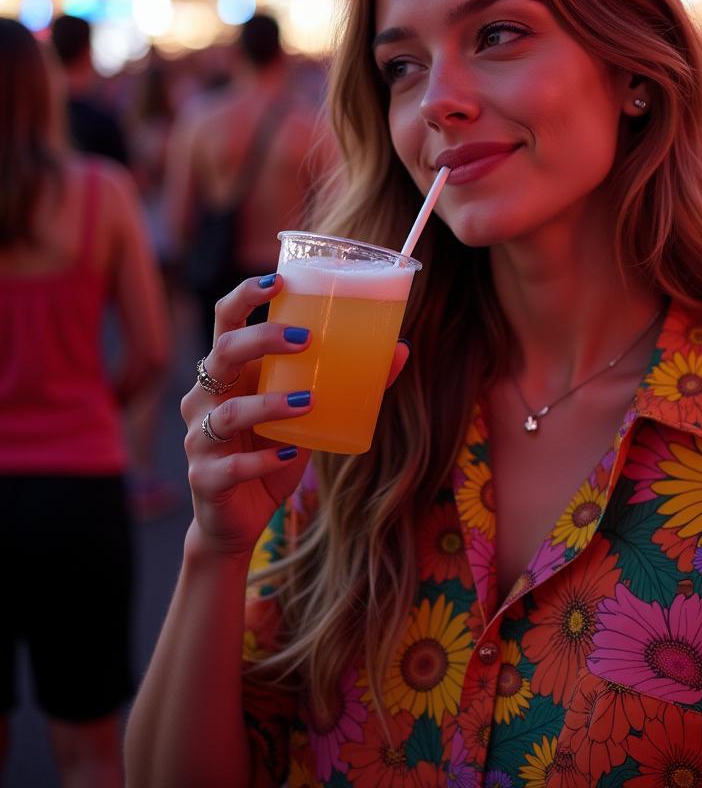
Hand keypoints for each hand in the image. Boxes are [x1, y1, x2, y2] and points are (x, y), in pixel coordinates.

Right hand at [181, 274, 409, 559]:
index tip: (279, 281)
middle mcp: (206, 398)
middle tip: (305, 341)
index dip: (245, 296)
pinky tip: (290, 456)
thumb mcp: (310, 413)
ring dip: (267, 404)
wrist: (240, 519)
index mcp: (230, 372)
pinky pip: (229, 467)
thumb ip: (346, 381)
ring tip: (308, 401)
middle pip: (220, 354)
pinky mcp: (205, 479)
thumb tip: (401, 348)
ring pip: (225, 413)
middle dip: (260, 341)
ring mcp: (200, 438)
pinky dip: (262, 461)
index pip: (225, 320)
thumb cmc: (274, 450)